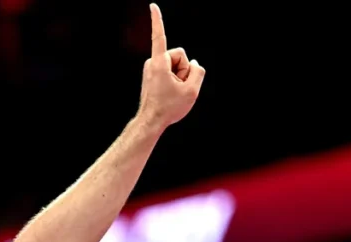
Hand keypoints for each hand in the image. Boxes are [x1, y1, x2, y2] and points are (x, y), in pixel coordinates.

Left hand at [137, 3, 204, 128]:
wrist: (151, 122)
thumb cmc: (169, 107)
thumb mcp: (192, 90)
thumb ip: (198, 72)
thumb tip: (195, 64)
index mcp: (159, 62)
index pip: (159, 36)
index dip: (158, 20)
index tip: (152, 5)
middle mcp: (153, 62)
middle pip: (180, 56)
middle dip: (184, 69)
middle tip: (178, 87)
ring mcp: (152, 68)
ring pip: (176, 65)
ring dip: (180, 77)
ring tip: (173, 91)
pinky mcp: (153, 74)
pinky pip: (171, 72)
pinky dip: (175, 80)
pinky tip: (171, 92)